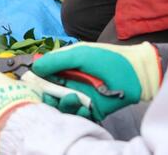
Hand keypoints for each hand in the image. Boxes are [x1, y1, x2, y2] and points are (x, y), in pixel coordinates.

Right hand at [31, 42, 161, 120]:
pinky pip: (77, 114)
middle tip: (49, 95)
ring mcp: (80, 96)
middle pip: (49, 92)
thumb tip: (34, 68)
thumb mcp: (79, 54)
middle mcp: (69, 82)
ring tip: (72, 98)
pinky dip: (78, 112)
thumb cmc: (107, 59)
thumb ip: (55, 60)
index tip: (32, 83)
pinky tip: (83, 106)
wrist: (135, 73)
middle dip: (47, 95)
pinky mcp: (91, 109)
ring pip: (61, 105)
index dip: (37, 80)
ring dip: (63, 104)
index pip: (44, 75)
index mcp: (65, 67)